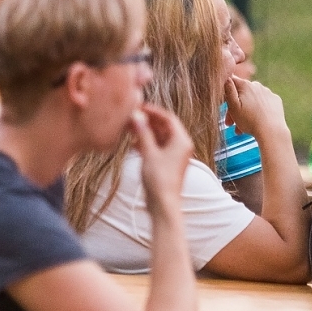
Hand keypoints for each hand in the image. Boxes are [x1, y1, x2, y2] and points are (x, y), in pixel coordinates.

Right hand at [133, 103, 191, 217]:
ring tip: (129, 129)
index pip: (168, 118)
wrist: (163, 203)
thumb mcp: (149, 152)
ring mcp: (174, 154)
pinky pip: (157, 146)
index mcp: (181, 141)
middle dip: (148, 121)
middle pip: (164, 126)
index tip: (138, 107)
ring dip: (145, 131)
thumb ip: (143, 133)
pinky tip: (133, 144)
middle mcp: (180, 146)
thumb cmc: (160, 179)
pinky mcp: (166, 162)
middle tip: (131, 117)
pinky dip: (146, 142)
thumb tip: (136, 116)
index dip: (153, 111)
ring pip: (159, 136)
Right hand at [224, 76, 287, 141]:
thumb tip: (226, 77)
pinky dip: (258, 110)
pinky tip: (255, 120)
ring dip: (245, 111)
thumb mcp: (233, 106)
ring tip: (242, 126)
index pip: (231, 82)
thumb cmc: (249, 120)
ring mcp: (268, 93)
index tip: (223, 105)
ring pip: (251, 100)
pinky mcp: (276, 101)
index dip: (225, 93)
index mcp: (245, 85)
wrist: (272, 131)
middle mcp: (257, 86)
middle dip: (234, 107)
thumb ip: (228, 90)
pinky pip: (263, 103)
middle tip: (230, 122)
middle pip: (241, 94)